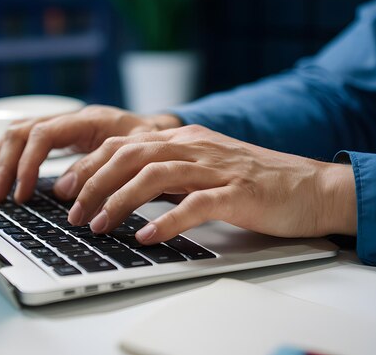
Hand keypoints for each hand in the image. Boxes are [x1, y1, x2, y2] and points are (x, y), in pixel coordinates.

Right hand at [0, 105, 181, 202]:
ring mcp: (64, 124)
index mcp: (88, 119)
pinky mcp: (61, 135)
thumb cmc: (152, 145)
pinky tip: (1, 176)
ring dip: (0, 160)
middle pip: (22, 131)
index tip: (23, 193)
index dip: (28, 163)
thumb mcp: (135, 156)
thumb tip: (65, 191)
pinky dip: (8, 158)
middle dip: (5, 164)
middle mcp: (71, 118)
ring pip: (18, 133)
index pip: (44, 134)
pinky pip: (25, 140)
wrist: (161, 133)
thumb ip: (102, 169)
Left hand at [62, 124, 356, 243]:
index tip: (64, 188)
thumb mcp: (203, 168)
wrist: (311, 187)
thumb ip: (168, 172)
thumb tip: (125, 189)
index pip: (124, 144)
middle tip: (72, 212)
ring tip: (100, 226)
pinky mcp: (238, 192)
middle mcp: (195, 146)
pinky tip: (149, 237)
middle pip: (131, 155)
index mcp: (184, 138)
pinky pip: (196, 204)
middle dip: (93, 183)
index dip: (89, 165)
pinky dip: (168, 220)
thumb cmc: (256, 183)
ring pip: (155, 175)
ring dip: (120, 201)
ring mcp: (217, 168)